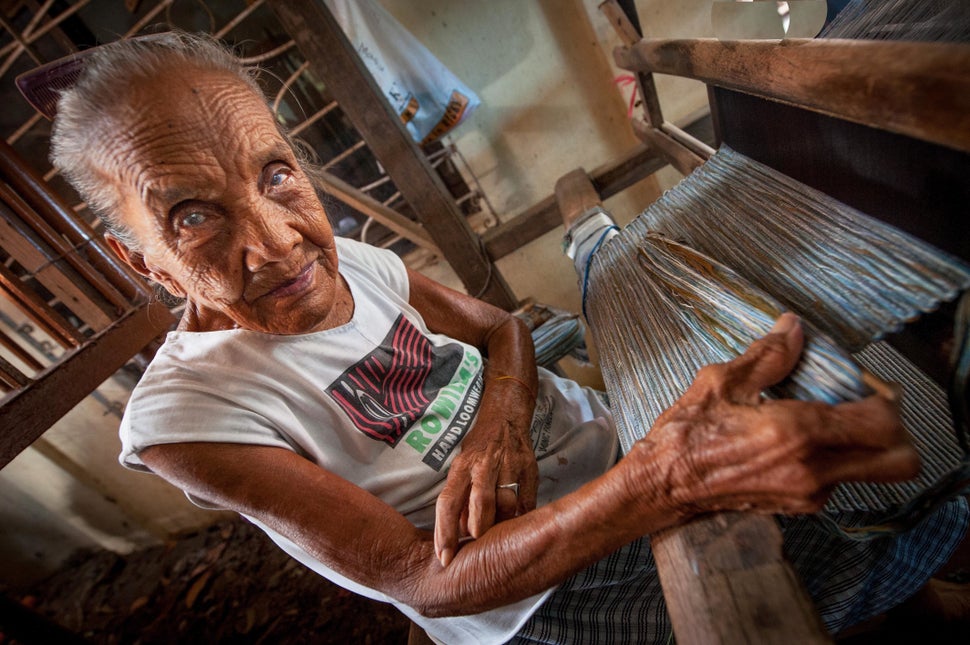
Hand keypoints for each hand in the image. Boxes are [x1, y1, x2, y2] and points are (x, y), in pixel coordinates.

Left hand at [434, 413, 538, 565]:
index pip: (448, 503)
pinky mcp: (529, 470)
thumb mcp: (460, 468)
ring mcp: (508, 467)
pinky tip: (518, 529)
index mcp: (460, 469)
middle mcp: (483, 467)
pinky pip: (527, 502)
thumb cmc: (477, 450)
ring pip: (506, 504)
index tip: (444, 557)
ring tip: (499, 540)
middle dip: (478, 530)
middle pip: (481, 503)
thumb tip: (456, 534)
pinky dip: (521, 518)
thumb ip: (459, 498)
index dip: (445, 532)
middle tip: (477, 550)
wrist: (505, 419)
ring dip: (502, 526)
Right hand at [631, 313, 919, 518]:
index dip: (886, 400)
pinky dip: (834, 459)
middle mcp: (813, 469)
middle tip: (865, 407)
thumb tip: (793, 328)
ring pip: (872, 471)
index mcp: (797, 433)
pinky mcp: (800, 506)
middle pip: (899, 461)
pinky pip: (840, 481)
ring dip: (862, 445)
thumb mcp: (721, 382)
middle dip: (895, 431)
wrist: (663, 485)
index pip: (883, 424)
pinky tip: (797, 441)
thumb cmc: (686, 434)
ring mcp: (809, 493)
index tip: (864, 384)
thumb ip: (767, 355)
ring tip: (823, 420)